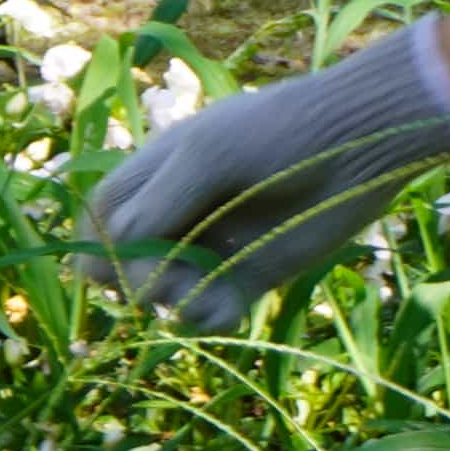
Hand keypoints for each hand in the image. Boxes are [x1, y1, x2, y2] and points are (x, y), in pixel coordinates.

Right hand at [70, 19, 449, 323]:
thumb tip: (119, 253)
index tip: (111, 261)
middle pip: (125, 263)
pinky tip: (228, 306)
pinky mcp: (248, 279)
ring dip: (172, 300)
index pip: (101, 218)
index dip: (96, 245)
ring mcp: (212, 249)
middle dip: (134, 278)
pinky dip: (208, 317)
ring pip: (164, 294)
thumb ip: (156, 203)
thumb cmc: (276, 133)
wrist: (353, 146)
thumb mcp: (205, 155)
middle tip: (164, 273)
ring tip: (203, 288)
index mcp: (156, 176)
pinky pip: (208, 312)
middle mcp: (178, 215)